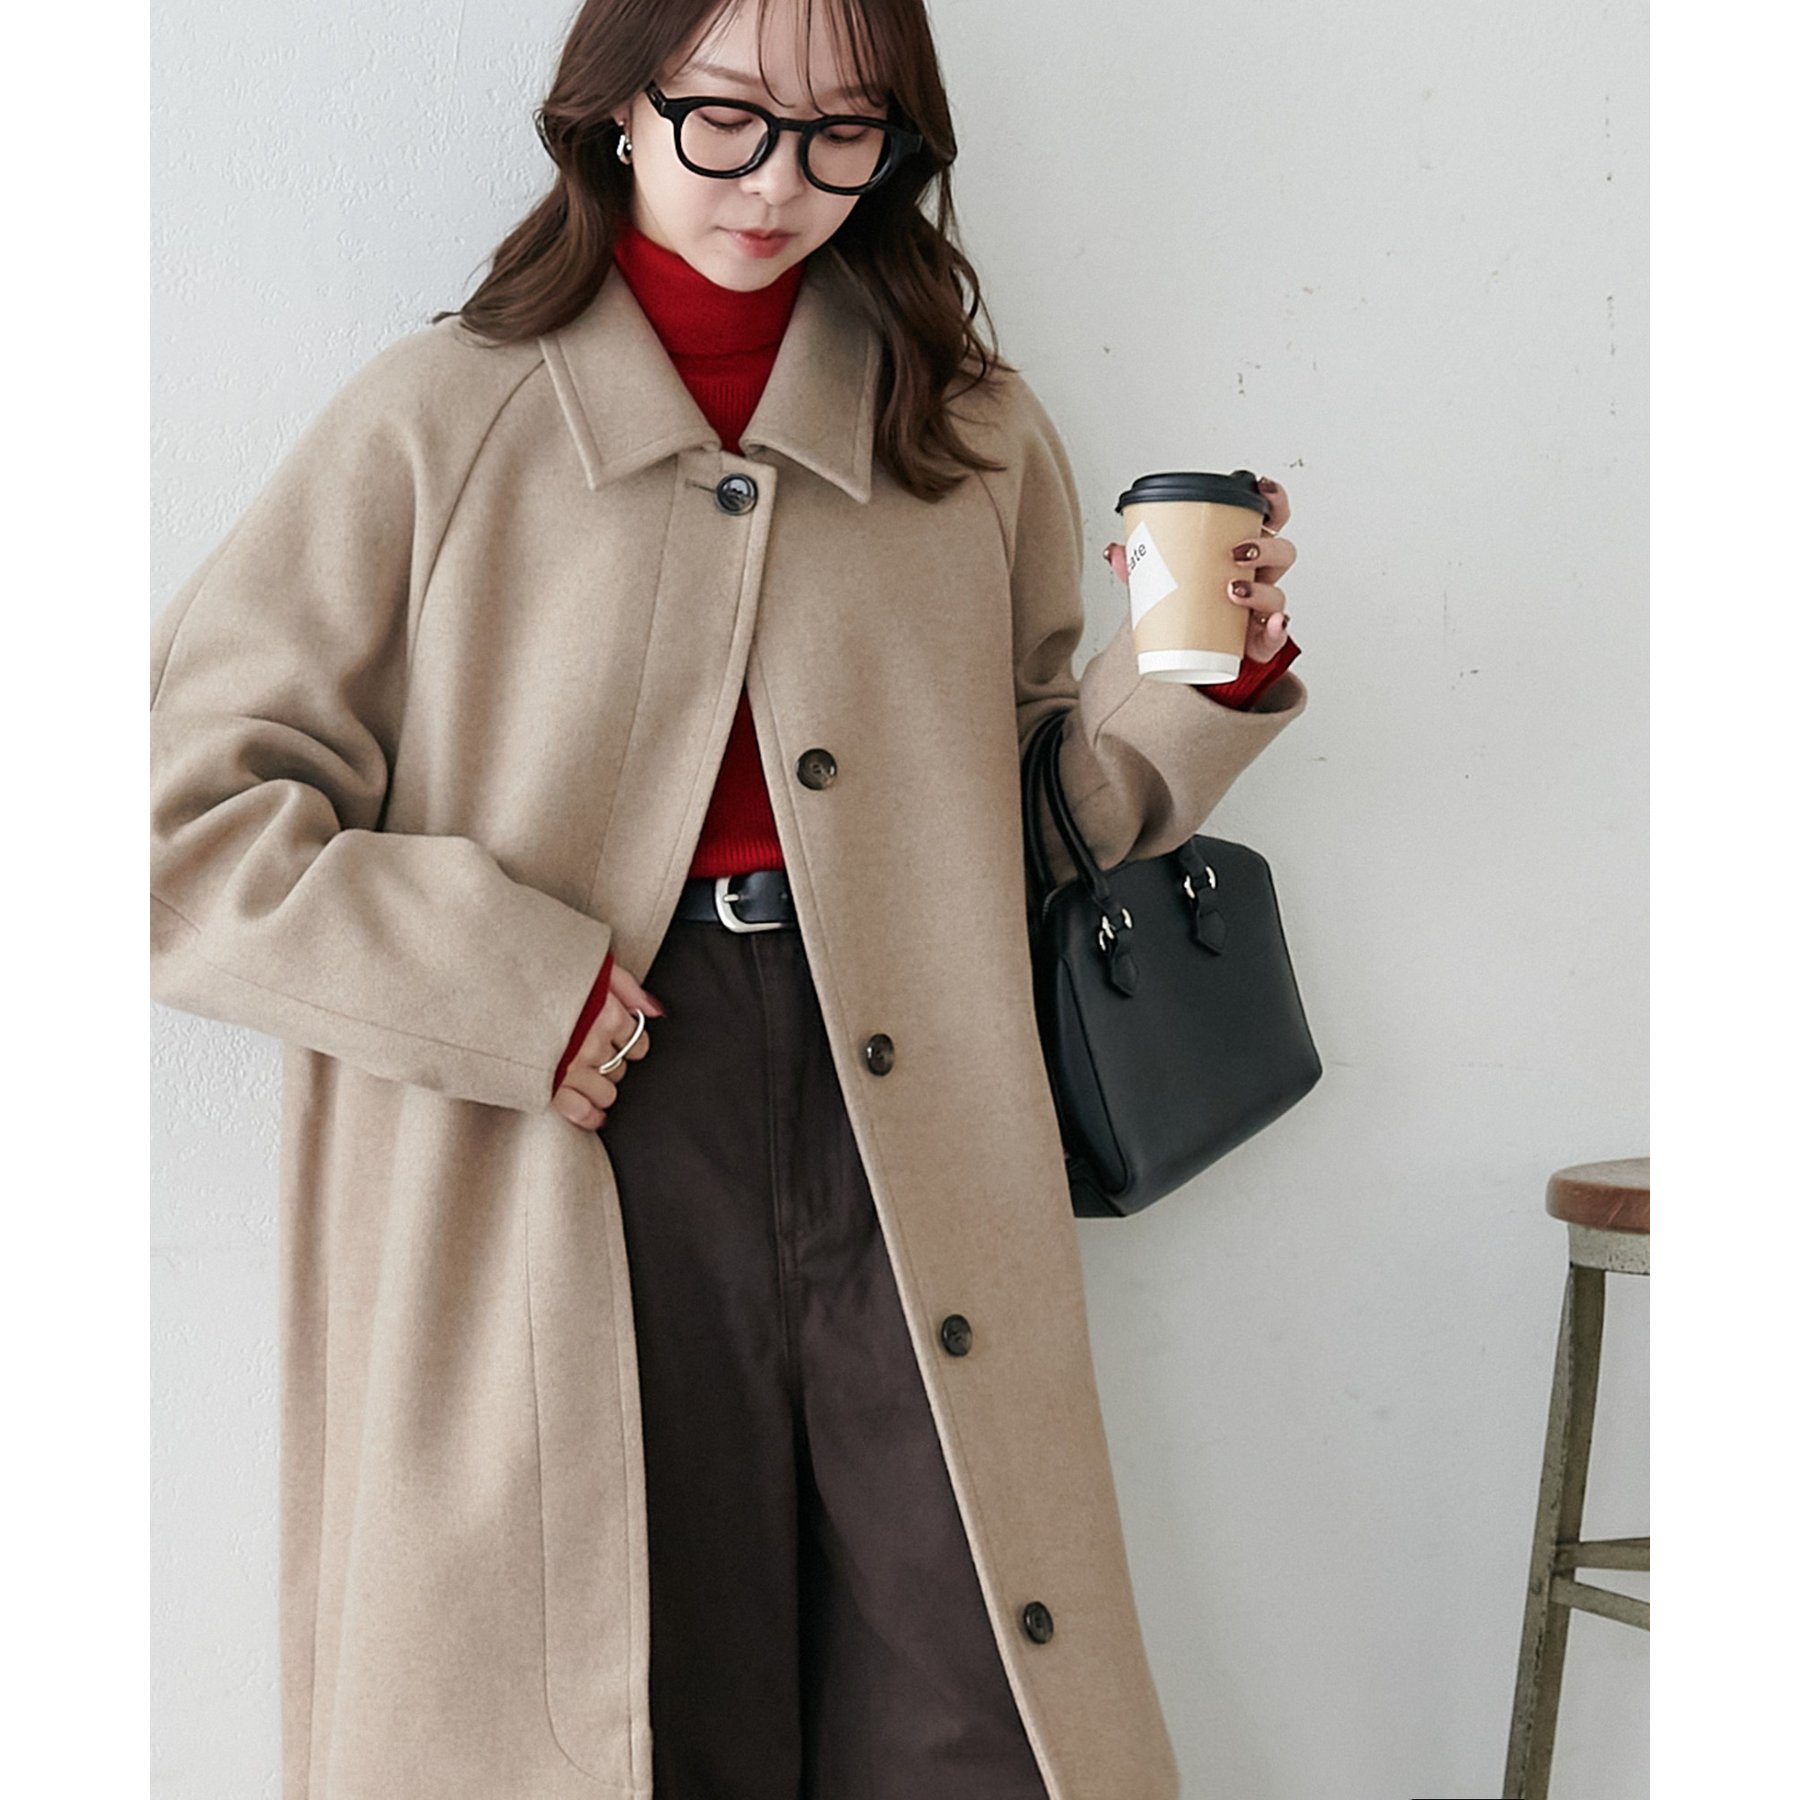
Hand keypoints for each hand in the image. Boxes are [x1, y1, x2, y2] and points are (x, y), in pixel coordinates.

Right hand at [551, 959, 663, 1130]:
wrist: (493, 988)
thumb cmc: (542, 975)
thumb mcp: (592, 966)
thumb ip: (627, 987)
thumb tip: (653, 1010)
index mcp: (607, 1015)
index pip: (638, 1042)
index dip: (631, 1042)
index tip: (622, 1040)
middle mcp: (593, 1045)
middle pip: (620, 1067)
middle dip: (612, 1061)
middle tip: (596, 1052)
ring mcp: (572, 1068)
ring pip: (606, 1092)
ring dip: (602, 1087)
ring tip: (590, 1079)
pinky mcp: (549, 1086)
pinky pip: (580, 1111)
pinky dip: (590, 1116)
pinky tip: (592, 1114)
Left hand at [1102, 476, 1296, 662]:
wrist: (1194, 654)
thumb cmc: (1190, 608)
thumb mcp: (1165, 581)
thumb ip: (1140, 566)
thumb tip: (1112, 551)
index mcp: (1244, 553)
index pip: (1271, 520)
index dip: (1275, 500)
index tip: (1262, 488)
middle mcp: (1260, 577)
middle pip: (1282, 552)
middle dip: (1265, 548)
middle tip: (1236, 552)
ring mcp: (1264, 609)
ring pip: (1278, 593)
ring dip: (1261, 589)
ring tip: (1233, 590)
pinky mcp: (1262, 640)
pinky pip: (1277, 635)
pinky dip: (1277, 630)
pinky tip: (1271, 624)